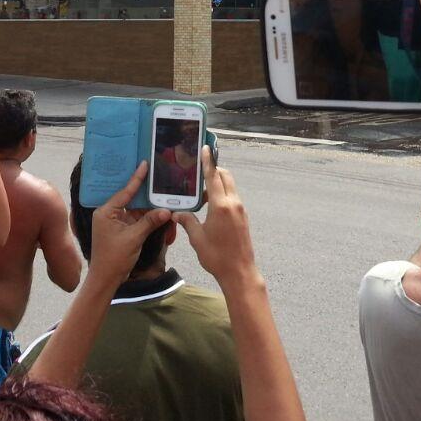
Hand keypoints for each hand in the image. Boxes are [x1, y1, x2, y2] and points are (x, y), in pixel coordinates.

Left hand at [88, 162, 170, 285]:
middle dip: (143, 189)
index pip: (124, 191)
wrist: (106, 279)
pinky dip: (147, 216)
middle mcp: (110, 213)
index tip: (144, 164)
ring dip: (148, 205)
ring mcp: (116, 222)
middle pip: (130, 197)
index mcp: (106, 212)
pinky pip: (137, 218)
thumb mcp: (133, 238)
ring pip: (135, 208)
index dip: (136, 178)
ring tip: (162, 191)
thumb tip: (167, 211)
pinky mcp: (122, 229)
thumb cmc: (114, 258)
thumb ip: (150, 222)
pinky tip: (159, 209)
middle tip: (156, 174)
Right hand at [173, 147, 260, 289]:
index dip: (208, 162)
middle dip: (214, 171)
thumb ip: (187, 221)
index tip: (206, 148)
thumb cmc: (216, 256)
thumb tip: (176, 213)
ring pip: (230, 188)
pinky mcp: (243, 217)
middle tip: (199, 171)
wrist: (240, 272)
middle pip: (225, 177)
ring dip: (218, 184)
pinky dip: (222, 195)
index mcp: (221, 206)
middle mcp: (233, 204)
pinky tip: (211, 206)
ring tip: (201, 193)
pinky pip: (232, 198)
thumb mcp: (197, 238)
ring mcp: (241, 210)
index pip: (214, 177)